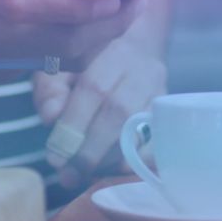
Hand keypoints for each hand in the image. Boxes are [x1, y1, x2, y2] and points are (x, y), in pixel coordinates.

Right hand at [0, 0, 138, 68]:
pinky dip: (66, 46)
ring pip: (64, 57)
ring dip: (94, 38)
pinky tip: (75, 25)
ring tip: (115, 14)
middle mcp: (10, 40)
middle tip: (135, 4)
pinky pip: (41, 60)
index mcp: (8, 1)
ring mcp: (1, 62)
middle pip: (79, 41)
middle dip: (113, 25)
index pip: (73, 9)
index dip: (107, 5)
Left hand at [33, 35, 166, 187]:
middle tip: (70, 175)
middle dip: (91, 151)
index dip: (74, 126)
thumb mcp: (61, 63)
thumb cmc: (91, 57)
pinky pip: (159, 144)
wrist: (136, 45)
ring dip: (111, 160)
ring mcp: (162, 94)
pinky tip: (115, 170)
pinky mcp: (171, 115)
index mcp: (114, 53)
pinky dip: (137, 162)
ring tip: (88, 175)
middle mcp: (144, 71)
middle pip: (120, 114)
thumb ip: (50, 89)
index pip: (94, 90)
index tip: (55, 157)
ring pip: (141, 132)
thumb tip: (52, 118)